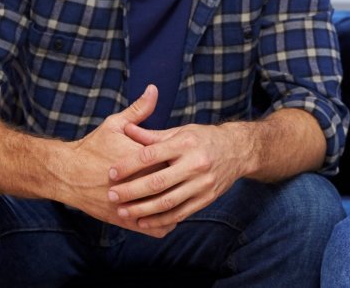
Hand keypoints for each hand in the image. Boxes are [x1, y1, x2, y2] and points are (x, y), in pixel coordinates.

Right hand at [64, 85, 176, 236]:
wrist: (65, 174)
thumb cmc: (91, 147)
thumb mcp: (114, 124)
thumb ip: (139, 110)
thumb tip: (153, 89)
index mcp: (142, 159)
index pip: (175, 162)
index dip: (185, 162)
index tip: (190, 159)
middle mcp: (139, 184)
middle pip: (176, 186)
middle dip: (186, 184)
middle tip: (194, 179)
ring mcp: (132, 205)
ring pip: (168, 211)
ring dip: (179, 206)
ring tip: (186, 198)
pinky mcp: (124, 221)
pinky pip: (154, 228)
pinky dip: (164, 224)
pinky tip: (169, 215)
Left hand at [106, 120, 246, 230]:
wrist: (238, 150)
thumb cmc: (204, 138)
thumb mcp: (181, 131)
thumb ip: (153, 135)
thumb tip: (127, 129)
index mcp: (186, 143)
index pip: (151, 155)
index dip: (128, 165)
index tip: (111, 172)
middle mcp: (195, 163)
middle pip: (157, 181)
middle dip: (131, 190)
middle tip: (112, 195)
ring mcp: (203, 183)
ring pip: (167, 201)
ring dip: (142, 209)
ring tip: (122, 212)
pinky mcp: (207, 198)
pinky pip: (180, 213)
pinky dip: (160, 220)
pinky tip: (143, 221)